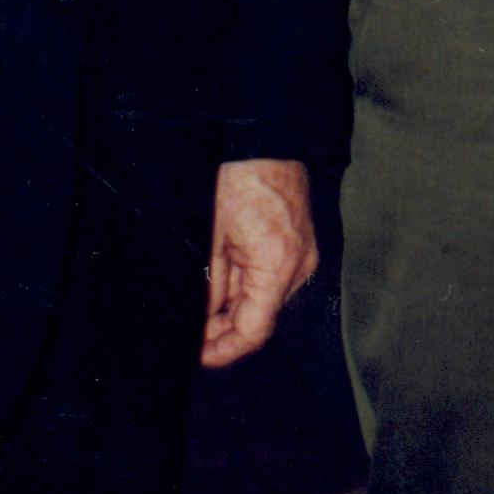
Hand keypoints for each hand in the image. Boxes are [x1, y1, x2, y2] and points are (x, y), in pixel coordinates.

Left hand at [203, 157, 319, 367]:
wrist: (265, 137)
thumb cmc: (237, 178)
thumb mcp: (210, 237)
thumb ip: (210, 286)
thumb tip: (202, 323)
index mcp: (277, 266)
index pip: (253, 332)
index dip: (223, 351)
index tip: (198, 356)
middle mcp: (299, 267)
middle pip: (260, 319)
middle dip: (223, 329)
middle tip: (190, 332)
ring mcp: (303, 256)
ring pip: (264, 300)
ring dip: (233, 307)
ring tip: (201, 298)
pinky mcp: (300, 245)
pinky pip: (271, 279)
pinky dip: (246, 286)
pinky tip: (221, 277)